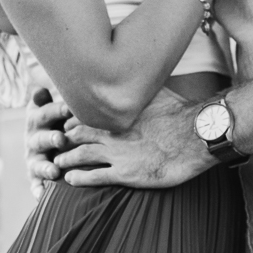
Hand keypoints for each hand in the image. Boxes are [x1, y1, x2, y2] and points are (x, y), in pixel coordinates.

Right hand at [26, 86, 70, 183]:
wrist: (46, 139)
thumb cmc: (56, 117)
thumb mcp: (49, 103)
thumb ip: (47, 96)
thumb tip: (40, 87)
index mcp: (37, 119)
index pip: (45, 113)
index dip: (56, 110)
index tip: (69, 108)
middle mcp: (34, 138)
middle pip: (41, 138)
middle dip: (51, 139)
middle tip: (61, 139)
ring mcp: (34, 158)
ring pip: (38, 163)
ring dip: (45, 167)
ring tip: (54, 171)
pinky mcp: (34, 175)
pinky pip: (35, 184)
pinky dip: (37, 190)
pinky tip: (42, 197)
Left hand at [54, 89, 208, 190]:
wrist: (195, 136)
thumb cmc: (181, 112)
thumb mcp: (158, 91)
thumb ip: (143, 87)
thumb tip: (141, 72)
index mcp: (118, 112)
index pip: (85, 111)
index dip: (72, 116)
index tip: (66, 119)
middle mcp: (112, 131)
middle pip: (78, 133)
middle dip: (65, 137)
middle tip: (57, 140)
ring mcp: (116, 153)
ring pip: (80, 155)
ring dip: (66, 158)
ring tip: (57, 162)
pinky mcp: (125, 174)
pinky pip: (94, 177)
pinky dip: (79, 178)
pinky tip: (69, 180)